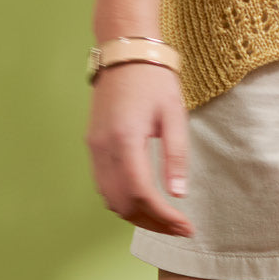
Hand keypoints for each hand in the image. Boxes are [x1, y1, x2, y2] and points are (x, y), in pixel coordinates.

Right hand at [85, 62, 194, 236]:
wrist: (126, 52)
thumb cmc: (154, 78)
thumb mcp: (173, 113)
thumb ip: (176, 155)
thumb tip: (178, 194)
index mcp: (126, 139)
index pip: (140, 194)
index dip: (163, 217)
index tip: (185, 227)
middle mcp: (104, 148)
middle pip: (122, 204)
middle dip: (150, 222)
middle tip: (178, 227)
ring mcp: (94, 147)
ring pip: (109, 199)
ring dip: (135, 214)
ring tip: (164, 217)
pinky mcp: (93, 144)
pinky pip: (103, 184)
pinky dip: (122, 199)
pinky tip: (143, 198)